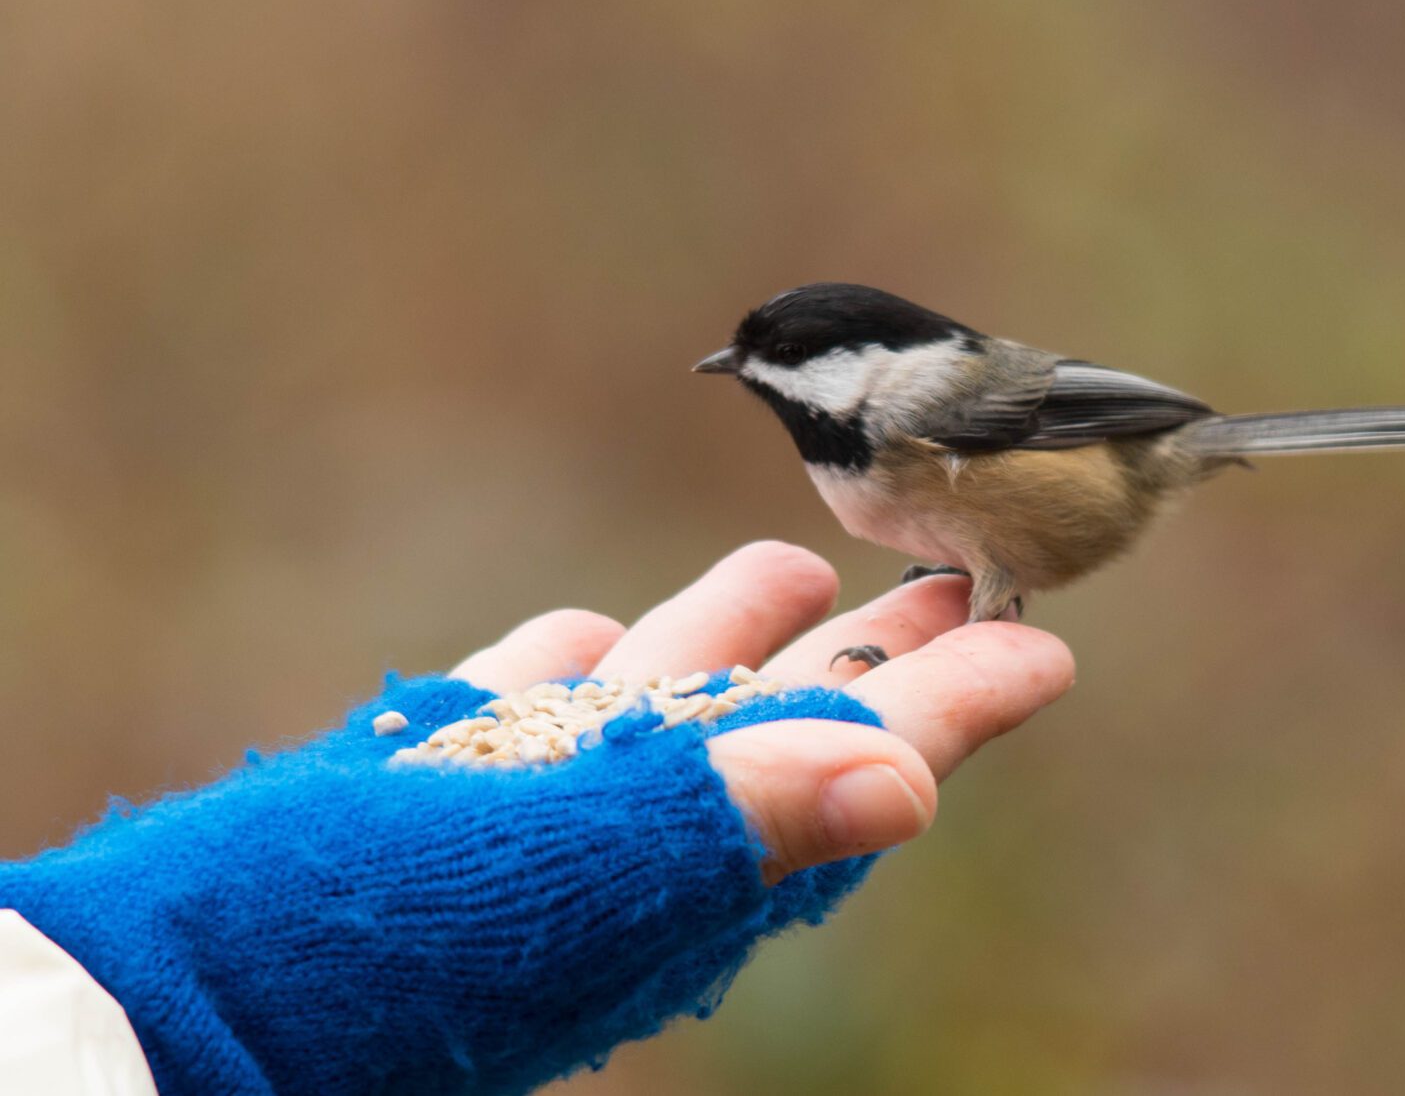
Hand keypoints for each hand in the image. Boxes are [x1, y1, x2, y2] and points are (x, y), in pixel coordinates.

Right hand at [452, 541, 1074, 882]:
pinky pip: (539, 701)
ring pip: (668, 693)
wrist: (207, 987)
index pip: (866, 758)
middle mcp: (639, 829)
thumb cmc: (411, 932)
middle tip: (954, 577)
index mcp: (703, 849)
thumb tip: (915, 785)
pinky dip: (588, 659)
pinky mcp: (444, 778)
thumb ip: (753, 812)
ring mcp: (541, 801)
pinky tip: (604, 628)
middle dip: (878, 650)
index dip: (961, 702)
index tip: (1049, 648)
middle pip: (790, 715)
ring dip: (743, 634)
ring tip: (806, 565)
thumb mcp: (598, 864)